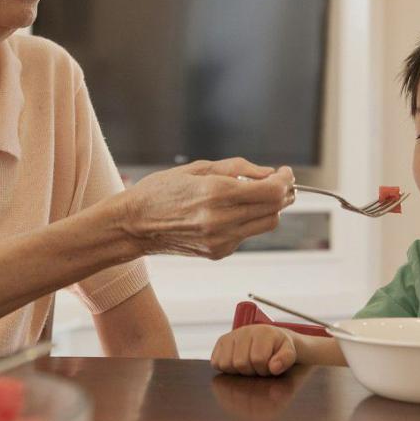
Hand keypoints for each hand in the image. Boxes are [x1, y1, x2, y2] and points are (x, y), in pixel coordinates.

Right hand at [117, 158, 294, 259]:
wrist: (134, 225)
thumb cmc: (161, 191)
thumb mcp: (198, 168)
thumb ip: (237, 169)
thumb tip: (269, 173)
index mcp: (216, 193)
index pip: (271, 191)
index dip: (285, 180)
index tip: (285, 172)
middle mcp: (221, 220)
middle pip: (275, 210)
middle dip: (283, 193)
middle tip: (278, 181)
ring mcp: (221, 240)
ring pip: (266, 224)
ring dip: (269, 208)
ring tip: (256, 194)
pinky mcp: (219, 252)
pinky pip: (247, 234)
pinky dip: (248, 220)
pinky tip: (231, 211)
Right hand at [211, 325, 298, 376]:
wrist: (273, 340)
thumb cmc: (281, 349)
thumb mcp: (290, 353)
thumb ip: (285, 359)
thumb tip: (273, 367)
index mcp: (263, 332)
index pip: (257, 359)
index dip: (264, 369)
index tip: (270, 367)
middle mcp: (244, 330)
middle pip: (240, 363)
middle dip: (251, 371)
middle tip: (259, 367)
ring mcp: (231, 335)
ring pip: (225, 364)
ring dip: (238, 370)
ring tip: (249, 365)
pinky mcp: (221, 342)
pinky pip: (215, 362)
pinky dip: (226, 367)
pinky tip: (237, 363)